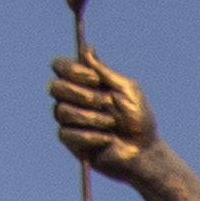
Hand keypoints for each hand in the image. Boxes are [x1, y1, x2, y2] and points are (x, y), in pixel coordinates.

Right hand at [50, 49, 155, 174]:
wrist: (145, 151)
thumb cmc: (139, 120)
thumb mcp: (127, 90)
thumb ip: (105, 72)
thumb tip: (86, 49)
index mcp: (83, 82)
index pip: (59, 66)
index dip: (71, 70)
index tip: (95, 79)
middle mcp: (72, 99)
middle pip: (54, 87)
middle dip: (80, 94)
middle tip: (104, 103)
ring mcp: (70, 121)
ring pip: (62, 111)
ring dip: (90, 117)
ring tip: (111, 123)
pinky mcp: (71, 142)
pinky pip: (67, 134)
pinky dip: (90, 136)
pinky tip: (107, 140)